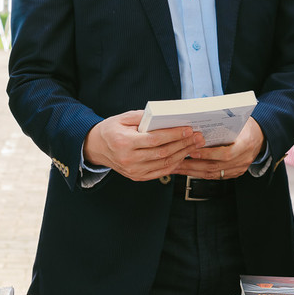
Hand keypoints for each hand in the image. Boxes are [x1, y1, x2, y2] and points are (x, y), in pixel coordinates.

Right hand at [83, 111, 204, 181]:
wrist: (96, 148)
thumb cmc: (111, 130)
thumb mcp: (122, 118)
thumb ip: (142, 117)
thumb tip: (165, 117)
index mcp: (124, 143)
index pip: (154, 140)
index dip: (173, 135)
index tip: (188, 129)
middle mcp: (128, 159)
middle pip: (162, 153)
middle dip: (183, 144)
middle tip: (197, 137)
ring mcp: (133, 171)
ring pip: (164, 164)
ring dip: (182, 154)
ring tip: (194, 145)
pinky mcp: (137, 177)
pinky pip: (160, 172)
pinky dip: (174, 164)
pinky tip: (183, 155)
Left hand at [171, 118, 266, 179]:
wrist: (261, 136)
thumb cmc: (246, 125)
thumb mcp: (237, 120)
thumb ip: (221, 121)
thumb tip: (199, 118)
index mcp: (246, 144)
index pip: (226, 154)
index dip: (208, 154)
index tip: (192, 152)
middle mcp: (243, 159)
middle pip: (216, 166)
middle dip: (193, 165)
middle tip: (176, 161)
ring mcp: (239, 168)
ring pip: (213, 174)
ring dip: (193, 171)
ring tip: (177, 167)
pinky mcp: (235, 173)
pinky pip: (215, 176)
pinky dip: (200, 173)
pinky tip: (188, 171)